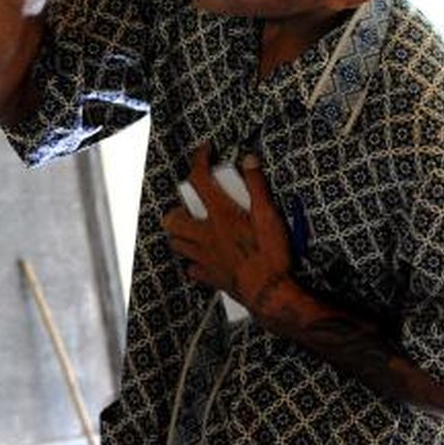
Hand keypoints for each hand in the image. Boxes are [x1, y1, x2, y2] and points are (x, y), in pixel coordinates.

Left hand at [162, 145, 295, 317]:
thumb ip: (257, 186)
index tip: (205, 151)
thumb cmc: (271, 255)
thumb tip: (249, 160)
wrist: (271, 293)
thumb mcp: (269, 215)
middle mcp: (205, 236)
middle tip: (191, 204)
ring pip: (177, 243)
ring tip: (193, 227)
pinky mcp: (210, 276)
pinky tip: (204, 257)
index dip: (199, 160)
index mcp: (219, 217)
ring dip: (180, 233)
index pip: (199, 180)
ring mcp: (204, 258)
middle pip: (172, 219)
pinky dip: (194, 261)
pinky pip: (193, 268)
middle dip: (177, 208)